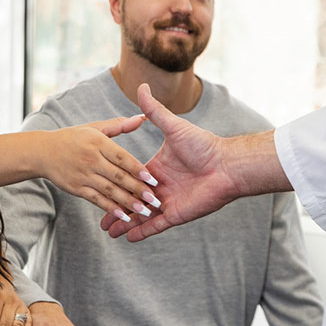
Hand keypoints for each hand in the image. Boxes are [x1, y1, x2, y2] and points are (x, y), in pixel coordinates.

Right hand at [40, 116, 159, 224]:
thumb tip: (143, 118)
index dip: (138, 169)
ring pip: (109, 190)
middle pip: (118, 176)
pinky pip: (96, 200)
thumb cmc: (73, 138)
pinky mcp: (76, 188)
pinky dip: (110, 208)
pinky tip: (124, 216)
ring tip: (144, 211)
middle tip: (155, 200)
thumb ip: (120, 125)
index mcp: (97, 142)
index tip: (153, 179)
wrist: (42, 152)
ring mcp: (83, 175)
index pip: (122, 157)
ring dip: (127, 202)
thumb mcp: (94, 127)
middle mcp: (91, 159)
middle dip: (137, 189)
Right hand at [103, 83, 242, 241]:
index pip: (131, 178)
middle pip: (133, 199)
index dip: (115, 183)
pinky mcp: (176, 214)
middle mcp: (161, 187)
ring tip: (108, 231)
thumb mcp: (174, 127)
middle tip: (98, 217)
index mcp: (157, 168)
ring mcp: (168, 202)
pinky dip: (142, 232)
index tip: (99, 185)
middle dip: (116, 207)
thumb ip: (155, 111)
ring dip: (125, 222)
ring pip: (141, 215)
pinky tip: (128, 238)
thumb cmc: (204, 144)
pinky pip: (156, 226)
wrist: (227, 165)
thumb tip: (142, 87)